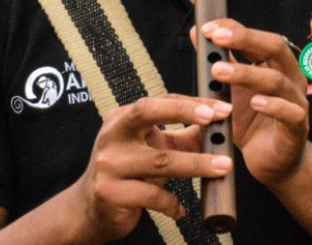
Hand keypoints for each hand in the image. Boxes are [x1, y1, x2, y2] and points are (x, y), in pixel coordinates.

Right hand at [70, 95, 232, 242]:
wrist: (88, 209)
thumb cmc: (128, 172)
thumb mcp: (153, 149)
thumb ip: (182, 136)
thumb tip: (219, 124)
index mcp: (122, 118)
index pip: (160, 101)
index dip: (192, 103)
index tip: (221, 109)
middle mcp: (112, 135)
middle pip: (148, 113)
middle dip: (184, 111)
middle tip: (215, 118)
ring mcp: (109, 163)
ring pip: (160, 161)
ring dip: (196, 164)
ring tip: (223, 168)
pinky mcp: (109, 193)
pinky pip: (151, 196)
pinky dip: (171, 203)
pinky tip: (180, 210)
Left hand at [197, 19, 309, 187]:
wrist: (273, 163)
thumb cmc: (253, 122)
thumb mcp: (231, 90)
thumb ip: (219, 61)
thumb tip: (198, 33)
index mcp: (276, 65)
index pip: (259, 37)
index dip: (235, 29)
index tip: (208, 28)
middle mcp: (290, 78)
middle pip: (275, 48)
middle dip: (245, 39)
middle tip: (216, 38)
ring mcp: (297, 102)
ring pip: (277, 80)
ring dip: (246, 74)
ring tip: (218, 71)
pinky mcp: (298, 129)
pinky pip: (291, 113)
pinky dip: (273, 105)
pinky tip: (255, 102)